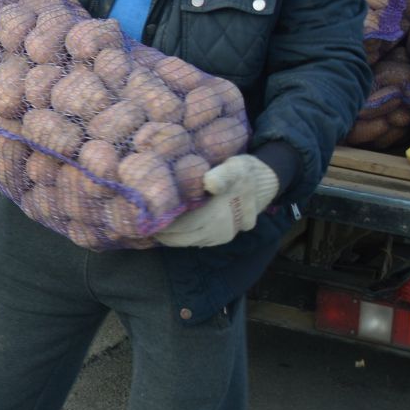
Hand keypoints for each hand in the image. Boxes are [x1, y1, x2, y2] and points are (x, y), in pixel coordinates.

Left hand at [153, 155, 278, 249]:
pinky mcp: (222, 238)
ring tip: (155, 225)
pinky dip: (182, 237)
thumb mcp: (234, 167)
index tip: (144, 218)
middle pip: (180, 239)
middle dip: (162, 233)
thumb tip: (209, 183)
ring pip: (187, 242)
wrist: (264, 182)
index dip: (162, 224)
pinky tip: (171, 227)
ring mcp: (221, 237)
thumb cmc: (244, 172)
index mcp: (217, 215)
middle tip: (144, 222)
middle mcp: (218, 231)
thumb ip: (221, 176)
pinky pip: (197, 242)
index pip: (181, 227)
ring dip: (171, 236)